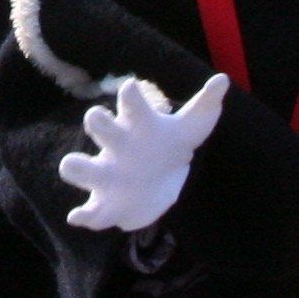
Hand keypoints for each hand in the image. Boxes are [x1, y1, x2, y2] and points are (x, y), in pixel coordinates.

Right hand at [58, 71, 229, 232]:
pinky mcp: (105, 204)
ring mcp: (107, 174)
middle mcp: (117, 144)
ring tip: (75, 166)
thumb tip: (223, 80)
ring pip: (79, 166)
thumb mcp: (191, 127)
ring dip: (77, 166)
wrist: (160, 183)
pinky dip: (83, 215)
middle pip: (96, 124)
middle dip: (96, 120)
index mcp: (137, 123)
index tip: (132, 87)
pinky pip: (89, 211)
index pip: (129, 102)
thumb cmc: (169, 146)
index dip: (129, 94)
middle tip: (98, 119)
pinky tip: (81, 217)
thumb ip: (205, 104)